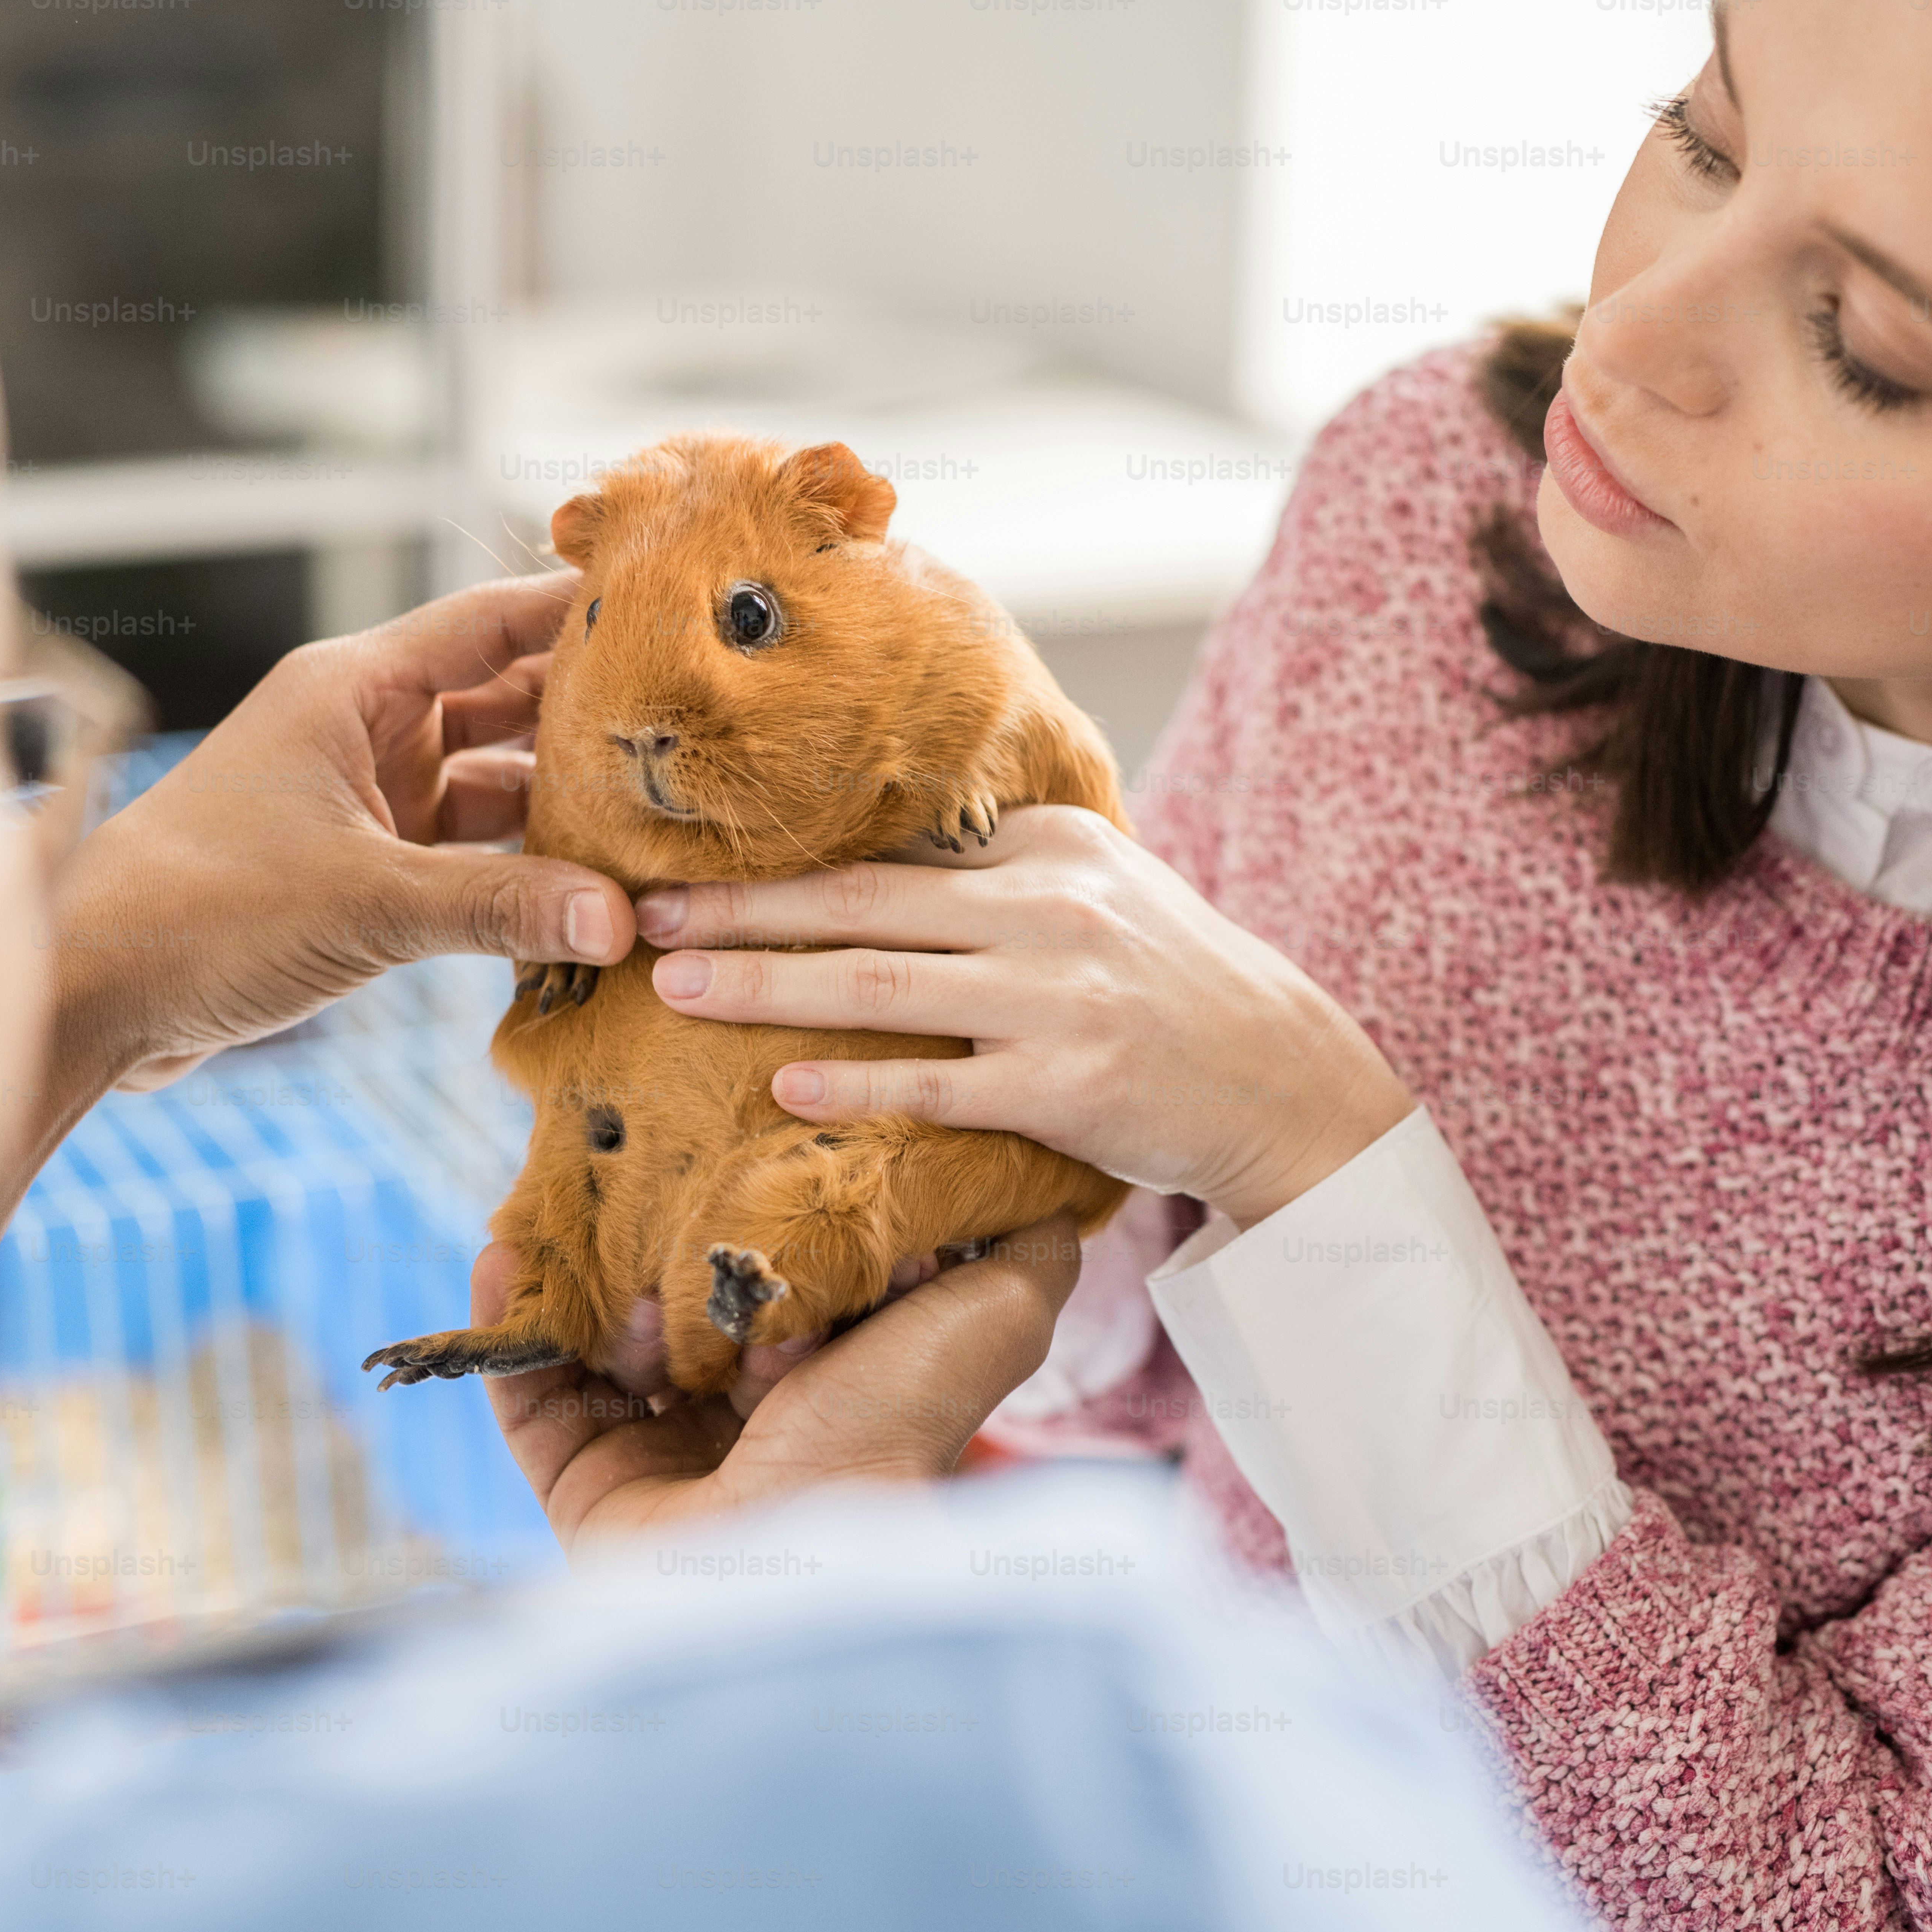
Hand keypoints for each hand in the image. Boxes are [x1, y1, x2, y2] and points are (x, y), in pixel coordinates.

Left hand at [35, 574, 634, 1131]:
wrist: (92, 994)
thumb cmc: (199, 914)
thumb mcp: (363, 902)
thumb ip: (495, 906)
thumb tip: (618, 921)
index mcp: (353, 688)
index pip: (491, 620)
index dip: (579, 610)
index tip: (671, 609)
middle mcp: (364, 729)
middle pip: (506, 701)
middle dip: (594, 722)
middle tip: (697, 735)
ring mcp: (365, 799)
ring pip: (493, 783)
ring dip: (565, 808)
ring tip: (663, 826)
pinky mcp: (363, 869)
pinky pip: (468, 855)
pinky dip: (523, 872)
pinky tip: (592, 895)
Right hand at [485, 1214, 1081, 1552]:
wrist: (794, 1556)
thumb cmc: (895, 1428)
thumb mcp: (993, 1316)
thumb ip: (1023, 1253)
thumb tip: (1051, 1189)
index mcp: (835, 1394)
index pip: (787, 1288)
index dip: (765, 1222)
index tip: (745, 1153)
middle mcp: (747, 1430)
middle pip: (685, 1311)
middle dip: (661, 1242)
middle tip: (644, 1178)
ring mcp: (656, 1462)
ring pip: (602, 1344)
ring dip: (591, 1278)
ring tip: (594, 1233)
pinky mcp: (578, 1489)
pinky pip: (526, 1389)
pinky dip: (506, 1321)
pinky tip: (502, 1251)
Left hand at [632, 806, 1410, 1227]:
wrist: (1287, 1080)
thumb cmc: (1177, 989)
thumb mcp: (1100, 894)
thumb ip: (999, 875)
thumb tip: (880, 869)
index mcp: (1049, 845)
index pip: (890, 846)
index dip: (781, 856)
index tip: (693, 861)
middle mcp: (1047, 904)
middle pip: (859, 900)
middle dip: (740, 907)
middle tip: (645, 911)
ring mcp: (1055, 995)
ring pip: (878, 984)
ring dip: (764, 985)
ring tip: (674, 987)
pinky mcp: (1065, 1083)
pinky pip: (936, 1083)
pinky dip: (856, 1085)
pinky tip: (784, 1087)